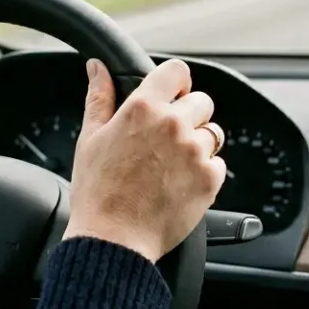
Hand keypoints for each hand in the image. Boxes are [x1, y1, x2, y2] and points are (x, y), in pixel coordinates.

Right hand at [63, 58, 225, 262]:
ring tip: (171, 165)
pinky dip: (203, 172)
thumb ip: (99, 97)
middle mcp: (173, 125)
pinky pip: (218, 164)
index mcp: (143, 108)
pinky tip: (179, 184)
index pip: (177, 71)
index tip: (172, 95)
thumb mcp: (90, 138)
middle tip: (167, 140)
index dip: (176, 82)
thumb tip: (98, 68)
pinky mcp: (210, 179)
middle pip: (202, 102)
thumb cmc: (98, 192)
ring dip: (198, 143)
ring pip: (213, 133)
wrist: (114, 240)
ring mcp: (195, 152)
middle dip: (188, 115)